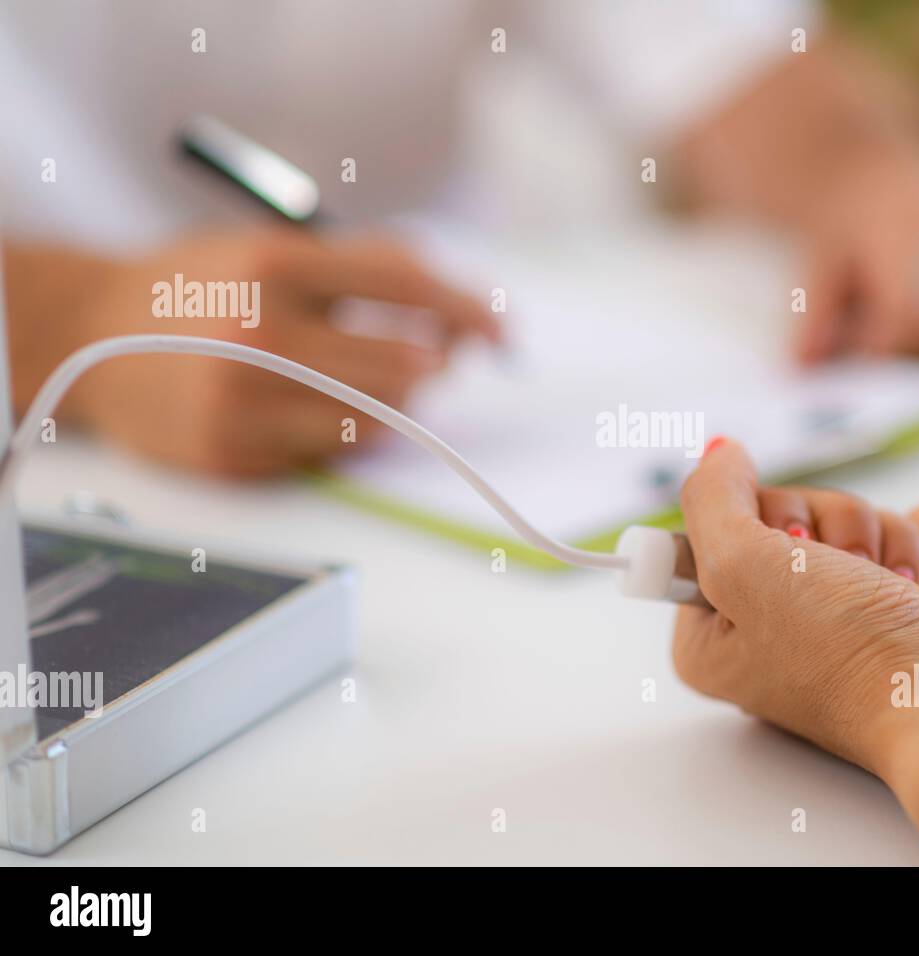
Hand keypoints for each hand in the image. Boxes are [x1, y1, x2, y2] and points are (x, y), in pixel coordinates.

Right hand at [57, 229, 497, 476]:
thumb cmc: (205, 288)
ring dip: (399, 402)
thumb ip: (366, 268)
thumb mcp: (274, 247)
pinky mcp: (235, 455)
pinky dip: (347, 431)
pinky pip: (333, 454)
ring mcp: (244, 402)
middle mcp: (261, 334)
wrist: (88, 335)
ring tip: (375, 377)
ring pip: (379, 418)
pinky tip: (315, 407)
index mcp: (277, 264)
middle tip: (440, 357)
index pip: (408, 284)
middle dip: (437, 364)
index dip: (471, 310)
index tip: (506, 334)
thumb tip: (460, 317)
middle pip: (406, 365)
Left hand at [671, 437, 918, 781]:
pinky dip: (918, 542)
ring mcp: (835, 620)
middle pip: (786, 515)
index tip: (782, 551)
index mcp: (711, 635)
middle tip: (842, 575)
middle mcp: (766, 629)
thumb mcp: (742, 565)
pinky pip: (900, 536)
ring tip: (893, 590)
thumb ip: (711, 499)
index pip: (714, 527)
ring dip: (880, 539)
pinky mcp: (894, 608)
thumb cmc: (845, 652)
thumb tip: (721, 454)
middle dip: (829, 530)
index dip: (757, 520)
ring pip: (846, 522)